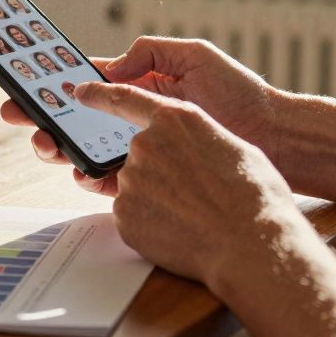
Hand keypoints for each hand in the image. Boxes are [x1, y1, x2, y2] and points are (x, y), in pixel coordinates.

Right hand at [0, 37, 282, 194]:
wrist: (275, 139)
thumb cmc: (241, 95)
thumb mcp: (195, 56)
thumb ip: (150, 53)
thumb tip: (109, 67)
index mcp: (142, 84)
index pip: (89, 81)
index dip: (55, 81)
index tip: (25, 80)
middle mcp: (136, 118)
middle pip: (77, 118)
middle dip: (44, 116)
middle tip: (18, 115)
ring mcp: (142, 150)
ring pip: (87, 149)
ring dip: (60, 146)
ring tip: (45, 142)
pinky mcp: (154, 179)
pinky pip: (111, 179)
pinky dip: (90, 176)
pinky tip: (79, 170)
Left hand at [73, 80, 296, 286]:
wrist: (250, 244)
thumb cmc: (253, 195)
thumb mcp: (231, 145)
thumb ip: (197, 139)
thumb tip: (188, 149)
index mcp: (175, 119)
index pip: (124, 98)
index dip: (100, 94)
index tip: (82, 92)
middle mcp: (145, 145)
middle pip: (139, 154)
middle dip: (160, 172)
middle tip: (193, 192)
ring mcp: (131, 182)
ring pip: (136, 187)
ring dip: (158, 199)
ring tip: (194, 215)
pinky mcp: (124, 217)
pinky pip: (132, 216)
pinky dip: (151, 223)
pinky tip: (180, 231)